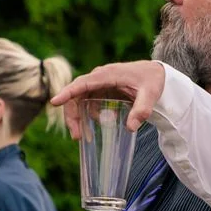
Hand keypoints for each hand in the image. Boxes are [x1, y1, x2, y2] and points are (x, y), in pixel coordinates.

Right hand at [48, 60, 166, 134]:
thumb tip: (130, 128)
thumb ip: (142, 110)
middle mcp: (98, 77)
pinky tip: (100, 123)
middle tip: (77, 136)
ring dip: (77, 118)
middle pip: (76, 95)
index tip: (54, 102)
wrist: (156, 73)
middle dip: (72, 116)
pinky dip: (88, 115)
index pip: (82, 83)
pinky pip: (88, 103)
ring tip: (83, 137)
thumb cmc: (152, 81)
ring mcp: (98, 84)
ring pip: (79, 100)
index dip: (67, 93)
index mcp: (107, 75)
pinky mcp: (101, 90)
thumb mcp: (150, 95)